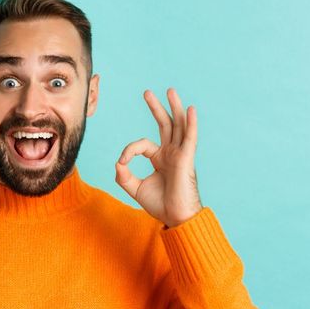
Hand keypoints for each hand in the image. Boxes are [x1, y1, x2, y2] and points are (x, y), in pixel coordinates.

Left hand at [115, 88, 202, 227]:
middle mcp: (171, 153)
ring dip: (174, 107)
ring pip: (178, 125)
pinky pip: (190, 138)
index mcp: (160, 158)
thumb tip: (119, 162)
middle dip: (156, 108)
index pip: (142, 144)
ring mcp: (180, 154)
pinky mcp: (187, 159)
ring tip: (170, 90)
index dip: (129, 151)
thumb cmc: (160, 205)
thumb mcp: (135, 188)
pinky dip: (191, 123)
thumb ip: (124, 175)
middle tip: (146, 92)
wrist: (176, 218)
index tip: (123, 163)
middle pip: (165, 124)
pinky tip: (191, 109)